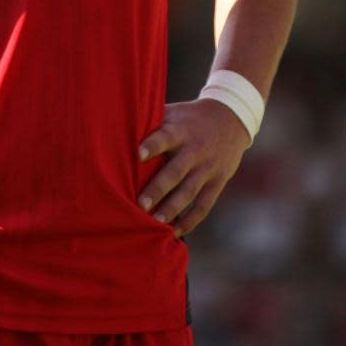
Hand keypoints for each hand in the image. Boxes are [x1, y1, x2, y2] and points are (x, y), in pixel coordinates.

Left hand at [137, 98, 249, 237]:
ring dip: (172, 208)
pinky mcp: (218, 182)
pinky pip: (204, 205)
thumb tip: (115, 127)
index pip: (165, 137)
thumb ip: (151, 123)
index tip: (137, 155)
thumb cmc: (188, 117)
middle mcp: (194, 150)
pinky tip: (176, 232)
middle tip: (140, 204)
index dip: (152, 145)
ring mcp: (207, 168)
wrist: (230, 119)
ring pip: (189, 191)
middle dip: (158, 188)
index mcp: (180, 130)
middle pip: (176, 171)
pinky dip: (190, 220)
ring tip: (155, 222)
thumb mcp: (173, 113)